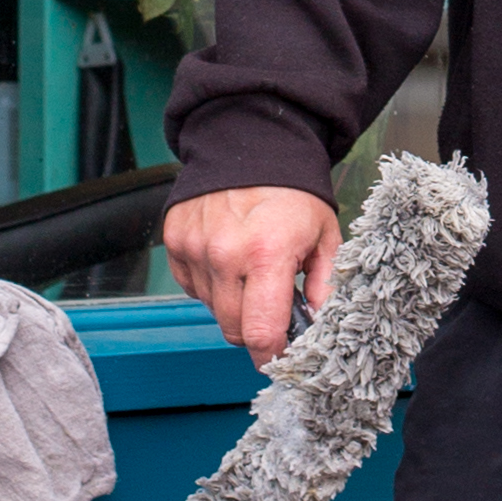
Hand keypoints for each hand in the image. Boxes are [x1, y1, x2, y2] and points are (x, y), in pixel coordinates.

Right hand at [165, 185, 340, 365]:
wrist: (251, 143)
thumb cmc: (292, 191)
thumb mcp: (325, 235)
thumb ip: (324, 284)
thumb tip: (319, 323)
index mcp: (267, 254)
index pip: (261, 332)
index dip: (270, 355)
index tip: (277, 357)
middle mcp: (225, 254)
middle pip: (233, 329)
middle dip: (254, 329)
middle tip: (271, 306)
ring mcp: (196, 248)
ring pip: (212, 309)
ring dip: (232, 303)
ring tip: (250, 270)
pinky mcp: (176, 242)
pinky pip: (192, 286)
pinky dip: (211, 283)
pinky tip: (229, 259)